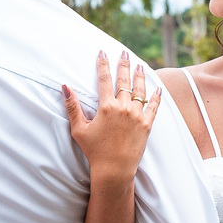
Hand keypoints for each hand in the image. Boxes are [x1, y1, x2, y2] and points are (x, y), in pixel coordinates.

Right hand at [63, 50, 162, 181]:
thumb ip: (72, 107)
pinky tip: (158, 89)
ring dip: (139, 76)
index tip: (102, 52)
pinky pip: (154, 107)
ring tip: (139, 66)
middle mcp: (124, 108)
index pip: (104, 79)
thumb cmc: (95, 151)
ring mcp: (137, 116)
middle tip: (125, 53)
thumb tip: (65, 87)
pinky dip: (156, 97)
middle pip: (124, 80)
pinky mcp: (147, 125)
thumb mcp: (79, 129)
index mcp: (106, 107)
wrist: (115, 169)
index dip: (103, 64)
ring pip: (140, 90)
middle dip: (124, 64)